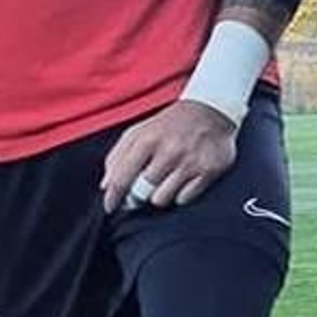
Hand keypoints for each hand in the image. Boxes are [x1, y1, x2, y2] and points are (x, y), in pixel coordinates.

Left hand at [100, 100, 237, 212]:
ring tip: (164, 180)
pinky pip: (184, 199)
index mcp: (147, 139)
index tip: (109, 207)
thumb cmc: (169, 124)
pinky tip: (182, 180)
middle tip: (141, 189)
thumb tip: (106, 186)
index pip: (123, 176)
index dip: (113, 196)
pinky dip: (179, 194)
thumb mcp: (139, 131)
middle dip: (138, 194)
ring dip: (159, 195)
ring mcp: (190, 162)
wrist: (210, 110)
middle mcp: (169, 151)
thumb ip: (118, 156)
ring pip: (162, 199)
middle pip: (142, 192)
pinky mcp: (209, 171)